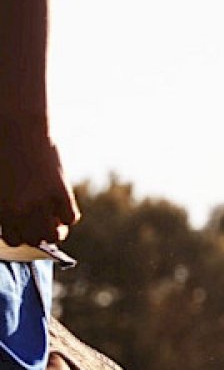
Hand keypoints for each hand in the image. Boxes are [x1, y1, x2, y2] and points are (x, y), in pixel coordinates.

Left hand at [0, 133, 77, 248]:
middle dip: (38, 235)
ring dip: (55, 230)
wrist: (16, 129)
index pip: (13, 239)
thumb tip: (15, 215)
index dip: (21, 235)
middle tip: (42, 224)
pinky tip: (63, 205)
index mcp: (1, 209)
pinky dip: (68, 216)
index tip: (25, 228)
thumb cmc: (2, 151)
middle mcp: (21, 211)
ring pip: (54, 235)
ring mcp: (42, 202)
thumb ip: (5, 203)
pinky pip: (70, 217)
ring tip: (55, 219)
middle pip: (34, 240)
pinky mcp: (60, 192)